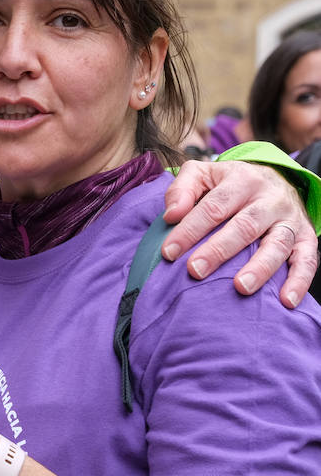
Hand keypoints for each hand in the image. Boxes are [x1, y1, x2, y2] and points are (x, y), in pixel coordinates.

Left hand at [162, 160, 317, 306]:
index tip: (169, 252)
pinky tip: (286, 301)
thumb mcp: (203, 174)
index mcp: (242, 180)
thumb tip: (171, 215)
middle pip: (245, 226)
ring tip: (240, 287)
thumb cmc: (229, 182)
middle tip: (196, 271)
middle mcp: (270, 198)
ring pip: (277, 244)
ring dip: (260, 268)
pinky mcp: (306, 237)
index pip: (214, 207)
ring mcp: (290, 219)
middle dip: (219, 250)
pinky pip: (307, 259)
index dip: (190, 230)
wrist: (276, 177)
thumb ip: (182, 190)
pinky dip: (299, 281)